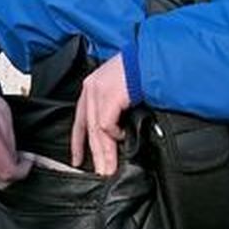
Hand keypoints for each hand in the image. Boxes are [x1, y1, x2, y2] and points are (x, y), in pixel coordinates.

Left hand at [71, 54, 130, 175]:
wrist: (151, 56)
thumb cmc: (140, 71)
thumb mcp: (121, 88)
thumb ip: (114, 108)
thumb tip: (117, 134)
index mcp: (92, 88)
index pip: (80, 121)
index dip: (78, 143)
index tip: (77, 160)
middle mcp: (91, 90)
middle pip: (89, 130)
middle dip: (96, 154)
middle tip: (101, 172)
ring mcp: (98, 92)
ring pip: (98, 131)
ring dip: (105, 152)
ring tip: (109, 169)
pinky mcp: (109, 96)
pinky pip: (107, 124)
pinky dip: (115, 134)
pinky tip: (123, 138)